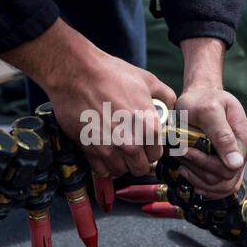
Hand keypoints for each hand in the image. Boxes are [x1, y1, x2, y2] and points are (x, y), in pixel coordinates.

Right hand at [0, 18, 175, 177]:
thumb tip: (170, 106)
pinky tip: (103, 152)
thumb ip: (165, 95)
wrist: (76, 74)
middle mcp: (131, 143)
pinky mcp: (89, 150)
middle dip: (138, 160)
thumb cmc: (111, 74)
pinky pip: (101, 170)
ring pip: (121, 171)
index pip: (157, 155)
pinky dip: (103, 165)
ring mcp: (109, 149)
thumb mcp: (146, 80)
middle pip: (140, 168)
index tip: (146, 145)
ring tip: (117, 151)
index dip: (152, 149)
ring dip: (121, 164)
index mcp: (148, 128)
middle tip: (132, 150)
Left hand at [176, 38, 246, 198]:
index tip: (185, 150)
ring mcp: (237, 160)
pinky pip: (217, 187)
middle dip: (198, 170)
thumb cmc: (202, 100)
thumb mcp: (208, 111)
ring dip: (196, 177)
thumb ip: (222, 135)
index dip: (204, 163)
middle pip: (224, 180)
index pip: (229, 168)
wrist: (200, 96)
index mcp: (245, 138)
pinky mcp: (226, 165)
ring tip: (182, 160)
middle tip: (180, 154)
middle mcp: (245, 151)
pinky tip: (187, 170)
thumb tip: (236, 164)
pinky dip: (199, 182)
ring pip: (219, 187)